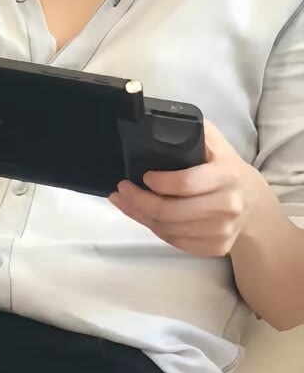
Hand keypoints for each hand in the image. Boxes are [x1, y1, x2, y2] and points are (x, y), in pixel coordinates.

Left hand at [109, 121, 268, 256]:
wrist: (253, 203)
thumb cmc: (226, 168)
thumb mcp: (216, 144)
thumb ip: (193, 133)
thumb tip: (155, 125)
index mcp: (228, 175)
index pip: (186, 183)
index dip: (159, 182)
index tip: (143, 176)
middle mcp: (229, 206)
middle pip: (171, 211)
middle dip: (138, 201)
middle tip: (121, 191)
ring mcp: (223, 230)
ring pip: (169, 229)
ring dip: (141, 216)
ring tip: (125, 202)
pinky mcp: (217, 247)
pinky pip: (176, 242)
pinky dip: (156, 230)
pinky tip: (145, 217)